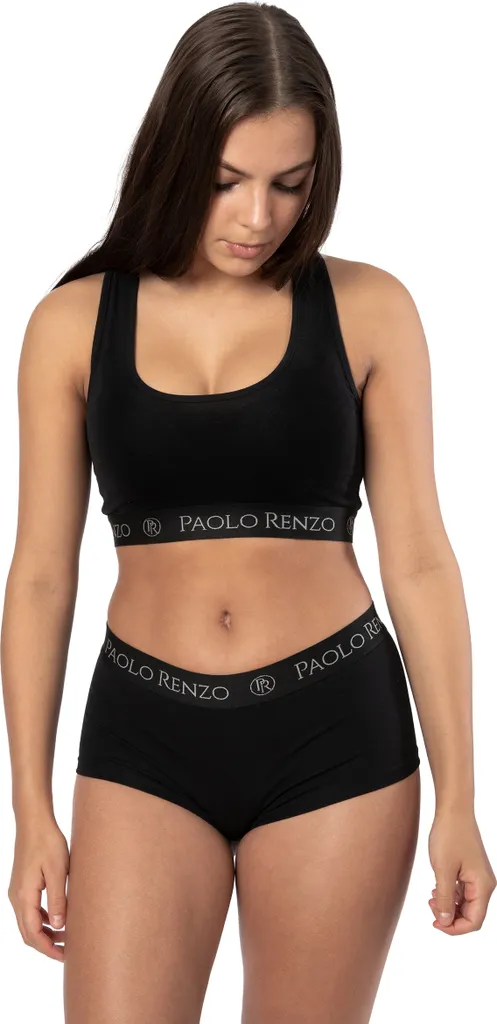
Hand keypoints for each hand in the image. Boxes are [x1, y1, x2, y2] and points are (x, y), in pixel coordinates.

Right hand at [8, 818, 68, 960]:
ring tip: (67, 936)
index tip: (65, 957)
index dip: (48, 949)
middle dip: (47, 945)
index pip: (33, 933)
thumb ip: (58, 899)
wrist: (33, 821)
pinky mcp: (22, 885)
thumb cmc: (47, 842)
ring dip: (45, 933)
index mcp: (24, 896)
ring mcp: (17, 892)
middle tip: (68, 951)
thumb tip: (59, 926)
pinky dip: (42, 920)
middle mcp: (16, 898)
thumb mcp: (58, 870)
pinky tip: (58, 918)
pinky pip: (30, 910)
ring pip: (28, 923)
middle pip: (28, 933)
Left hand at [428, 807, 495, 934]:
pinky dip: (450, 895)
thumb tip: (444, 922)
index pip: (474, 921)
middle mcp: (484, 884)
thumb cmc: (449, 836)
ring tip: (431, 896)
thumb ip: (444, 899)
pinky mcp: (470, 870)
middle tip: (430, 907)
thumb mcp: (443, 870)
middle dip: (450, 917)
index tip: (435, 924)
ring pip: (465, 904)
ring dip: (448, 906)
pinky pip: (462, 892)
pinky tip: (436, 889)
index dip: (455, 928)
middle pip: (470, 914)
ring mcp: (478, 877)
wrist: (453, 810)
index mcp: (483, 886)